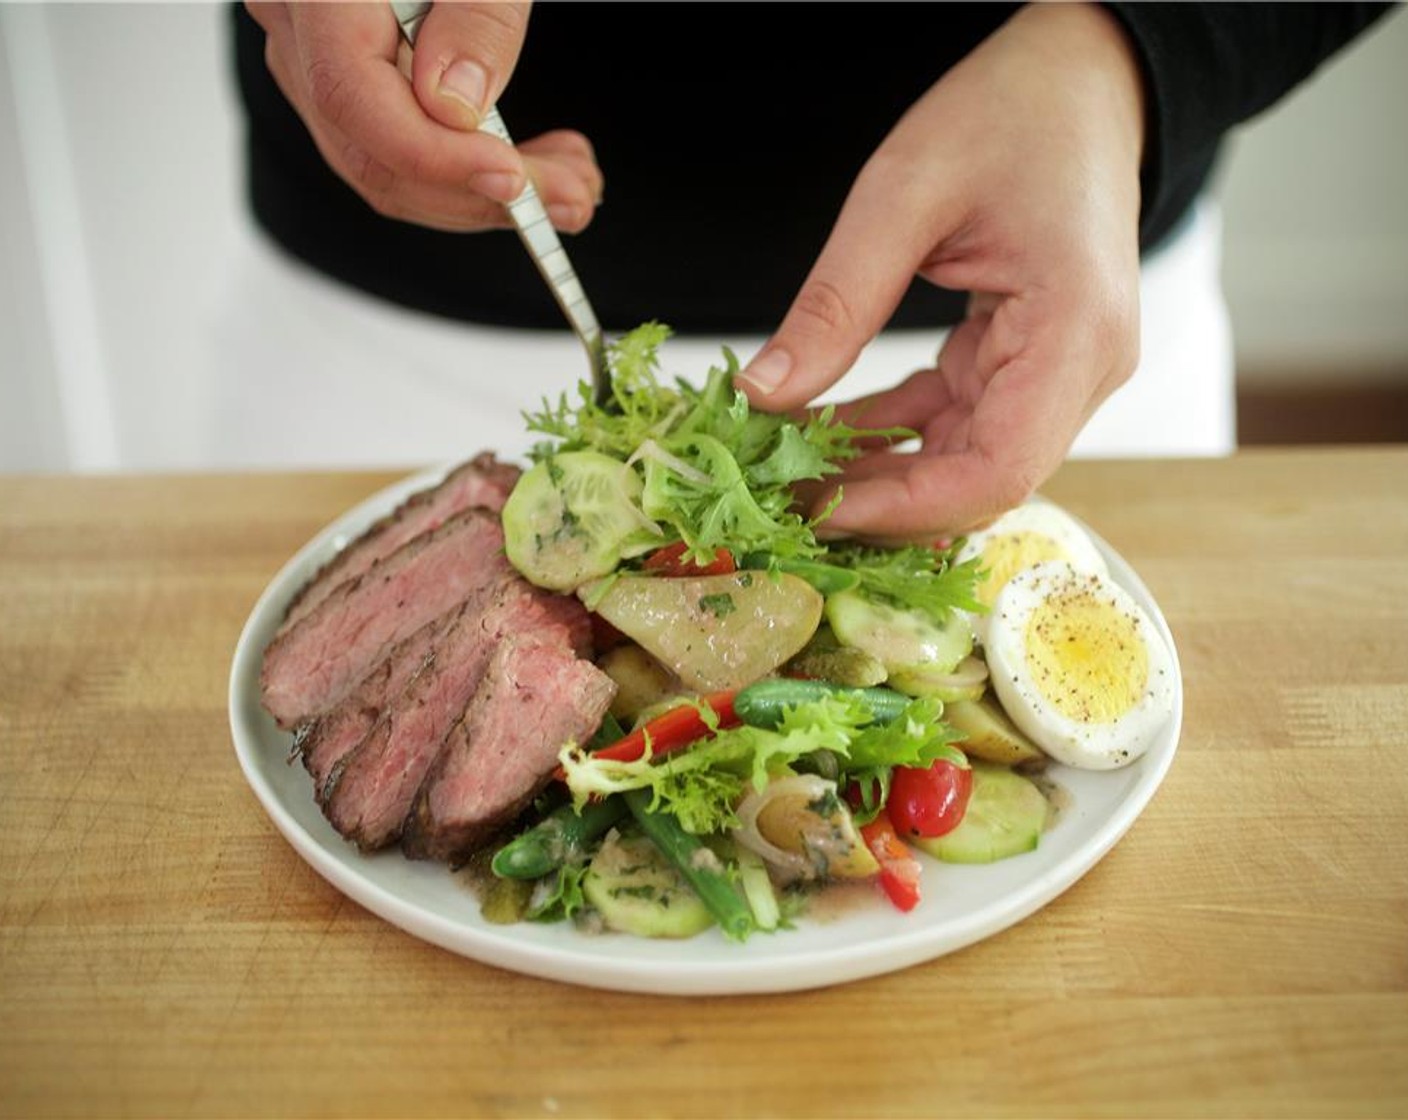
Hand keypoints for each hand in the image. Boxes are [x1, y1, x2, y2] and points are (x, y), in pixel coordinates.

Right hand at [245, 2, 602, 231]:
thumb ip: (476, 15)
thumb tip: (456, 106)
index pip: (351, 99)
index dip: (436, 158)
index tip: (515, 178)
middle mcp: (295, 25)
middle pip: (372, 152)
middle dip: (482, 194)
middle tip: (574, 196)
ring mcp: (312, 56)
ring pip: (387, 167)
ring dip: (486, 194)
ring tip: (570, 184)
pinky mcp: (348, 75)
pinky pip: (397, 147)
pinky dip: (467, 168)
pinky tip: (531, 164)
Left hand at [736, 3, 1145, 538]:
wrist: (1082, 80)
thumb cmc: (1013, 112)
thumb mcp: (903, 195)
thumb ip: (836, 303)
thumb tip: (763, 394)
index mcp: (1075, 332)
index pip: (998, 470)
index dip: (904, 507)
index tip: (815, 508)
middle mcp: (1081, 370)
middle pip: (979, 484)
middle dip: (878, 503)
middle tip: (780, 499)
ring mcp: (1058, 373)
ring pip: (962, 464)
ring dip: (877, 476)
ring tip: (788, 475)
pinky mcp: (1026, 363)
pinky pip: (953, 424)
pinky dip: (891, 436)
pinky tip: (823, 434)